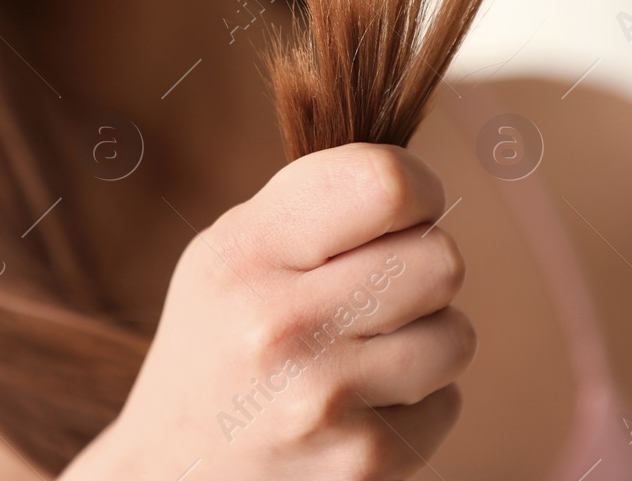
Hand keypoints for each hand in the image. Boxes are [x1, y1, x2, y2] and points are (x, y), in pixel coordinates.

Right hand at [67, 143, 473, 479]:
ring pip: (457, 334)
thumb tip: (420, 179)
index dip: (420, 188)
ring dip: (426, 339)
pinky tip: (361, 405)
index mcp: (245, 250)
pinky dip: (418, 404)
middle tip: (379, 290)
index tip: (406, 209)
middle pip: (441, 259)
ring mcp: (320, 398)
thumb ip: (317, 203)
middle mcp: (278, 322)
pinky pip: (449, 403)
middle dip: (422, 270)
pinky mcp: (359, 461)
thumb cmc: (224, 338)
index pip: (386, 184)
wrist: (175, 470)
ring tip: (367, 351)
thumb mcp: (234, 251)